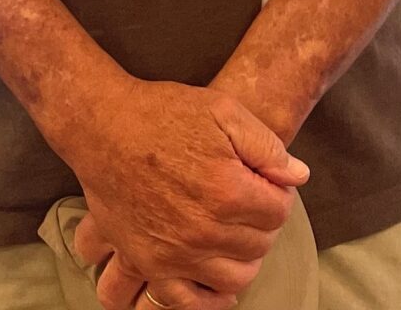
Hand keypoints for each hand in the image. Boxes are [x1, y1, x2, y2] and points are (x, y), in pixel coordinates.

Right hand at [55, 80, 305, 298]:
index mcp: (227, 191)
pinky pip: (184, 301)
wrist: (102, 127)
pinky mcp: (148, 262)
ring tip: (233, 235)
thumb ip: (266, 146)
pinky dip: (205, 299)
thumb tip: (298, 177)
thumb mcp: (222, 110)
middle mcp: (204, 230)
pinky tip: (213, 283)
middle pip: (259, 245)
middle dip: (261, 224)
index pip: (278, 211)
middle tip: (247, 204)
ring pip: (234, 278)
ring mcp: (175, 253)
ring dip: (242, 259)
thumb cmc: (162, 114)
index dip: (277, 194)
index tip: (265, 183)